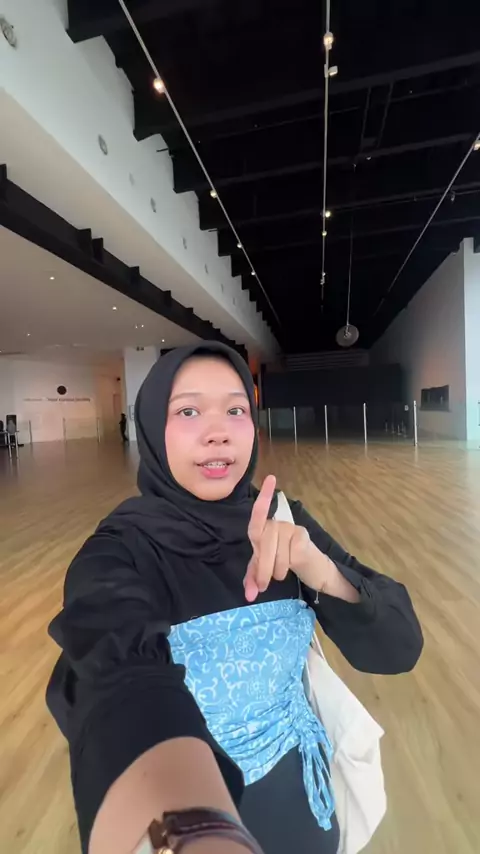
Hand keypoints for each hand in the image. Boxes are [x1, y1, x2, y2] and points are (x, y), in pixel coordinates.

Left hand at [244, 475, 337, 602]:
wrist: (315, 573)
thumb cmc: (287, 566)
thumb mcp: (266, 571)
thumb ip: (254, 578)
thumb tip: (249, 596)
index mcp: (266, 529)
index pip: (260, 513)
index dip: (263, 497)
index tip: (271, 478)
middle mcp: (279, 524)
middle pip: (263, 542)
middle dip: (261, 567)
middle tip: (263, 586)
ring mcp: (292, 529)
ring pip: (275, 551)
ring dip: (275, 569)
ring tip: (281, 575)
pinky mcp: (303, 538)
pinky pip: (289, 555)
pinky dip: (287, 566)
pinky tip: (295, 565)